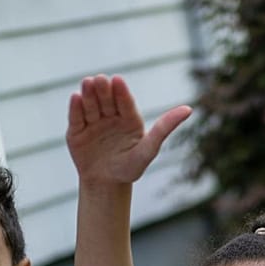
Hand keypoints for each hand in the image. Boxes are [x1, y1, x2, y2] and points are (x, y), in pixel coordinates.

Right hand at [66, 74, 191, 184]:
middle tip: (101, 79)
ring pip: (91, 105)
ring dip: (89, 94)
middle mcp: (110, 116)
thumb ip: (164, 128)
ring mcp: (93, 122)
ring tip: (88, 83)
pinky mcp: (76, 131)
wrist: (106, 186)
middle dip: (103, 90)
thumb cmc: (130, 169)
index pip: (125, 102)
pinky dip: (75, 108)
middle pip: (106, 100)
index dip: (121, 91)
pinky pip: (76, 117)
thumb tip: (189, 109)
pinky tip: (75, 97)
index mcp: (129, 118)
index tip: (118, 80)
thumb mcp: (148, 150)